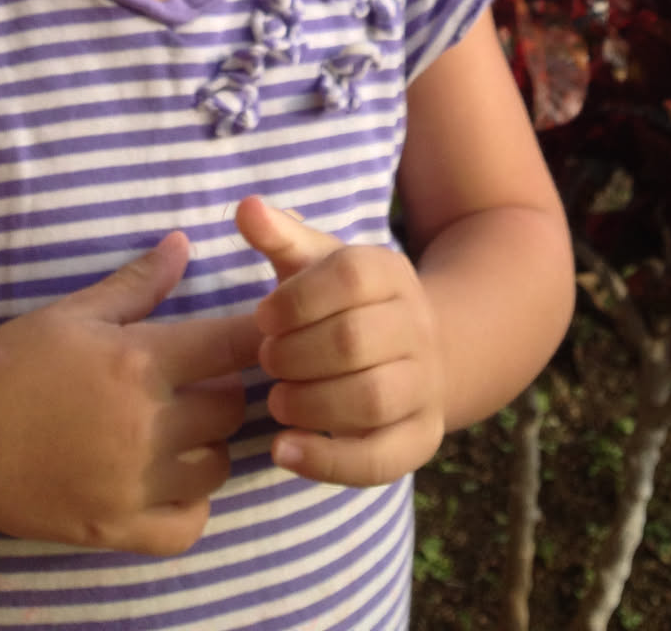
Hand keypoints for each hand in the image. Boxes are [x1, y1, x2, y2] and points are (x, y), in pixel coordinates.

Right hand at [0, 232, 259, 554]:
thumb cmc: (10, 362)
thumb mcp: (75, 312)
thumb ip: (138, 282)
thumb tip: (183, 242)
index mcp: (139, 361)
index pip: (233, 345)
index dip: (253, 337)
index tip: (254, 336)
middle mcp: (145, 426)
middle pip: (234, 408)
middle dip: (228, 388)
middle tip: (204, 381)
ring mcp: (131, 485)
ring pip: (217, 466)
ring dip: (210, 445)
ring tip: (184, 429)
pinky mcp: (114, 530)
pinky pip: (188, 526)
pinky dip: (190, 504)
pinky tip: (171, 480)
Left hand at [236, 195, 445, 487]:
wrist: (415, 351)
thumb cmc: (344, 304)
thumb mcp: (317, 264)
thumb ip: (280, 237)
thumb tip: (246, 207)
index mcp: (391, 274)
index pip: (348, 276)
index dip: (296, 299)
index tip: (262, 317)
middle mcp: (417, 326)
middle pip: (355, 341)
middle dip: (296, 355)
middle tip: (266, 361)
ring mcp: (424, 385)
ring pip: (370, 399)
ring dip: (310, 404)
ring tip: (276, 401)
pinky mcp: (421, 439)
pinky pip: (380, 459)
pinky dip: (327, 462)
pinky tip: (284, 450)